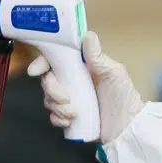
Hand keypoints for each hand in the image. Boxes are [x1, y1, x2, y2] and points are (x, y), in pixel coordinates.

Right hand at [29, 32, 143, 143]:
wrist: (126, 127)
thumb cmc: (123, 96)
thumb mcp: (112, 73)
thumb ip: (97, 57)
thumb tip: (87, 35)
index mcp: (80, 67)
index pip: (55, 59)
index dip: (42, 63)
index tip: (35, 71)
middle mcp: (72, 81)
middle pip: (47, 80)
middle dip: (52, 90)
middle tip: (65, 98)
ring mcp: (70, 99)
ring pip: (48, 99)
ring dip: (57, 107)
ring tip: (74, 113)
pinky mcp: (69, 116)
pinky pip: (53, 116)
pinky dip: (58, 119)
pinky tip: (70, 121)